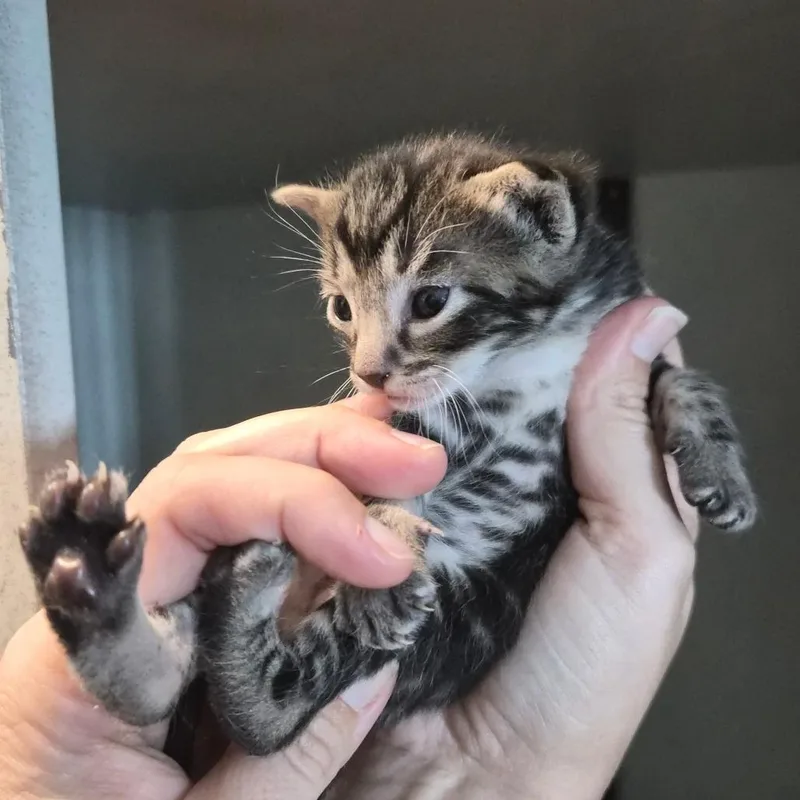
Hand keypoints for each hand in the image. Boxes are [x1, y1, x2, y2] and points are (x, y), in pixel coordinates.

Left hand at [0, 396, 446, 799]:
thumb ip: (289, 759)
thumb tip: (376, 669)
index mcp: (88, 645)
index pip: (183, 507)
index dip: (293, 504)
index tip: (382, 559)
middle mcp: (116, 593)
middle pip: (212, 468)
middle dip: (322, 451)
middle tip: (417, 463)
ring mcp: (153, 593)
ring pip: (230, 480)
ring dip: (323, 459)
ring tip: (402, 460)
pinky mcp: (186, 610)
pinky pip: (247, 535)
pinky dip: (313, 506)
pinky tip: (363, 496)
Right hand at [335, 297, 696, 799]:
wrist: (466, 774)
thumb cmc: (573, 683)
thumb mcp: (637, 556)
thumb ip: (630, 440)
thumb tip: (644, 322)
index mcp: (603, 481)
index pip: (602, 374)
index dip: (583, 322)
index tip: (550, 269)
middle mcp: (529, 480)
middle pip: (514, 382)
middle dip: (491, 341)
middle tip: (466, 288)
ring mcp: (457, 495)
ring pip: (446, 410)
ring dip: (430, 385)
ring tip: (414, 344)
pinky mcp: (397, 518)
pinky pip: (388, 455)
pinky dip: (381, 431)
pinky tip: (374, 406)